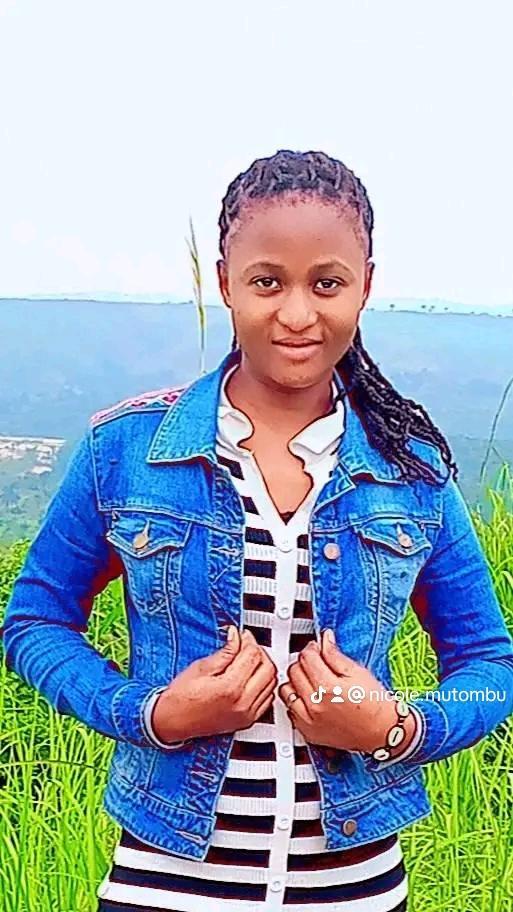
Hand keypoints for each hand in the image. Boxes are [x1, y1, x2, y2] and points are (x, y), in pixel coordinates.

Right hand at [152, 627, 277, 742]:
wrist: (172, 722)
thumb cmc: (180, 698)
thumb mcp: (201, 667)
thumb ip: (225, 651)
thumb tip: (236, 636)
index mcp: (230, 687)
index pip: (252, 655)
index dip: (248, 640)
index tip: (241, 635)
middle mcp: (242, 703)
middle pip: (267, 668)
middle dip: (258, 652)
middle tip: (246, 645)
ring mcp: (246, 714)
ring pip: (271, 683)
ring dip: (263, 667)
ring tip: (248, 660)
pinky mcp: (247, 721)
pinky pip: (267, 698)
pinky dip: (264, 685)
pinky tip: (252, 678)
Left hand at [278, 629, 414, 753]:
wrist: (382, 731)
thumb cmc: (374, 703)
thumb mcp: (357, 672)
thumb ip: (335, 654)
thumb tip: (324, 639)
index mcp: (328, 687)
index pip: (306, 657)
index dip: (313, 648)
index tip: (318, 648)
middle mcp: (315, 705)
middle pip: (294, 671)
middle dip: (304, 662)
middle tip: (316, 663)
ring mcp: (310, 721)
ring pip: (286, 690)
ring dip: (296, 681)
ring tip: (310, 680)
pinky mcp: (308, 732)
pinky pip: (289, 710)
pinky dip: (295, 701)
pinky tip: (308, 698)